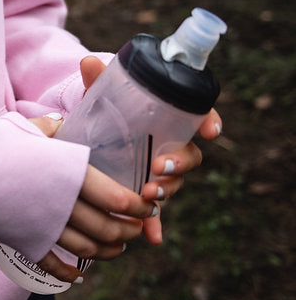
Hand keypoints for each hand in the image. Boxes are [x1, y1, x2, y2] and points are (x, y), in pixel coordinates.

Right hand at [29, 115, 155, 282]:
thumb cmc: (0, 144)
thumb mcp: (32, 128)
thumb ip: (54, 129)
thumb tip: (63, 124)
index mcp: (72, 175)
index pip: (119, 198)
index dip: (139, 206)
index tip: (147, 204)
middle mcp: (64, 205)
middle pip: (108, 228)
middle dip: (128, 230)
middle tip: (136, 226)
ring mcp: (46, 227)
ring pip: (88, 249)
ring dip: (108, 252)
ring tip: (117, 248)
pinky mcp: (27, 241)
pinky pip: (53, 264)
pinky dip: (68, 274)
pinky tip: (77, 276)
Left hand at [78, 56, 216, 244]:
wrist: (95, 127)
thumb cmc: (107, 104)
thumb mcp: (103, 91)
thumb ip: (99, 78)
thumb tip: (88, 62)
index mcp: (169, 116)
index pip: (199, 116)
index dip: (210, 121)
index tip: (212, 130)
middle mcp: (171, 144)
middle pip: (189, 156)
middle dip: (179, 162)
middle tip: (160, 166)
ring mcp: (159, 170)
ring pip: (173, 183)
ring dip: (165, 190)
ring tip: (148, 193)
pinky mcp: (145, 189)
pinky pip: (155, 212)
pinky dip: (154, 224)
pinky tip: (151, 237)